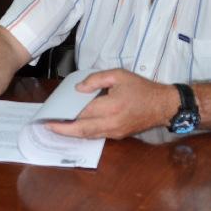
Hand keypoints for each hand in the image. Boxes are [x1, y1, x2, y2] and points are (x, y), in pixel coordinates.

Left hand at [45, 69, 176, 138]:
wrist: (163, 105)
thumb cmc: (142, 88)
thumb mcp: (119, 75)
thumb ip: (96, 80)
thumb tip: (78, 89)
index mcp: (112, 106)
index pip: (83, 113)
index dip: (65, 115)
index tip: (50, 115)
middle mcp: (112, 123)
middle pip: (82, 130)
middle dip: (63, 130)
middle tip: (47, 126)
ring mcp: (115, 132)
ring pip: (88, 135)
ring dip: (71, 133)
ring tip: (56, 128)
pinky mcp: (118, 135)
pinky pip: (97, 135)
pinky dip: (84, 133)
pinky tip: (74, 128)